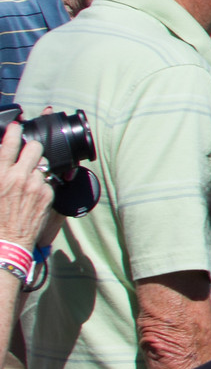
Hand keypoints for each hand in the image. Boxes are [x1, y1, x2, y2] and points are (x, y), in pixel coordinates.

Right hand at [0, 122, 53, 250]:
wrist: (6, 242)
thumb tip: (3, 159)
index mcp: (0, 175)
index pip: (9, 145)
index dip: (14, 132)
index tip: (16, 126)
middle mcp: (18, 177)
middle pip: (33, 148)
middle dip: (32, 147)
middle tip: (28, 151)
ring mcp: (35, 185)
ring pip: (42, 164)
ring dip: (36, 167)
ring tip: (28, 177)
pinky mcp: (47, 194)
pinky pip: (46, 180)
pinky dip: (41, 183)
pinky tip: (32, 193)